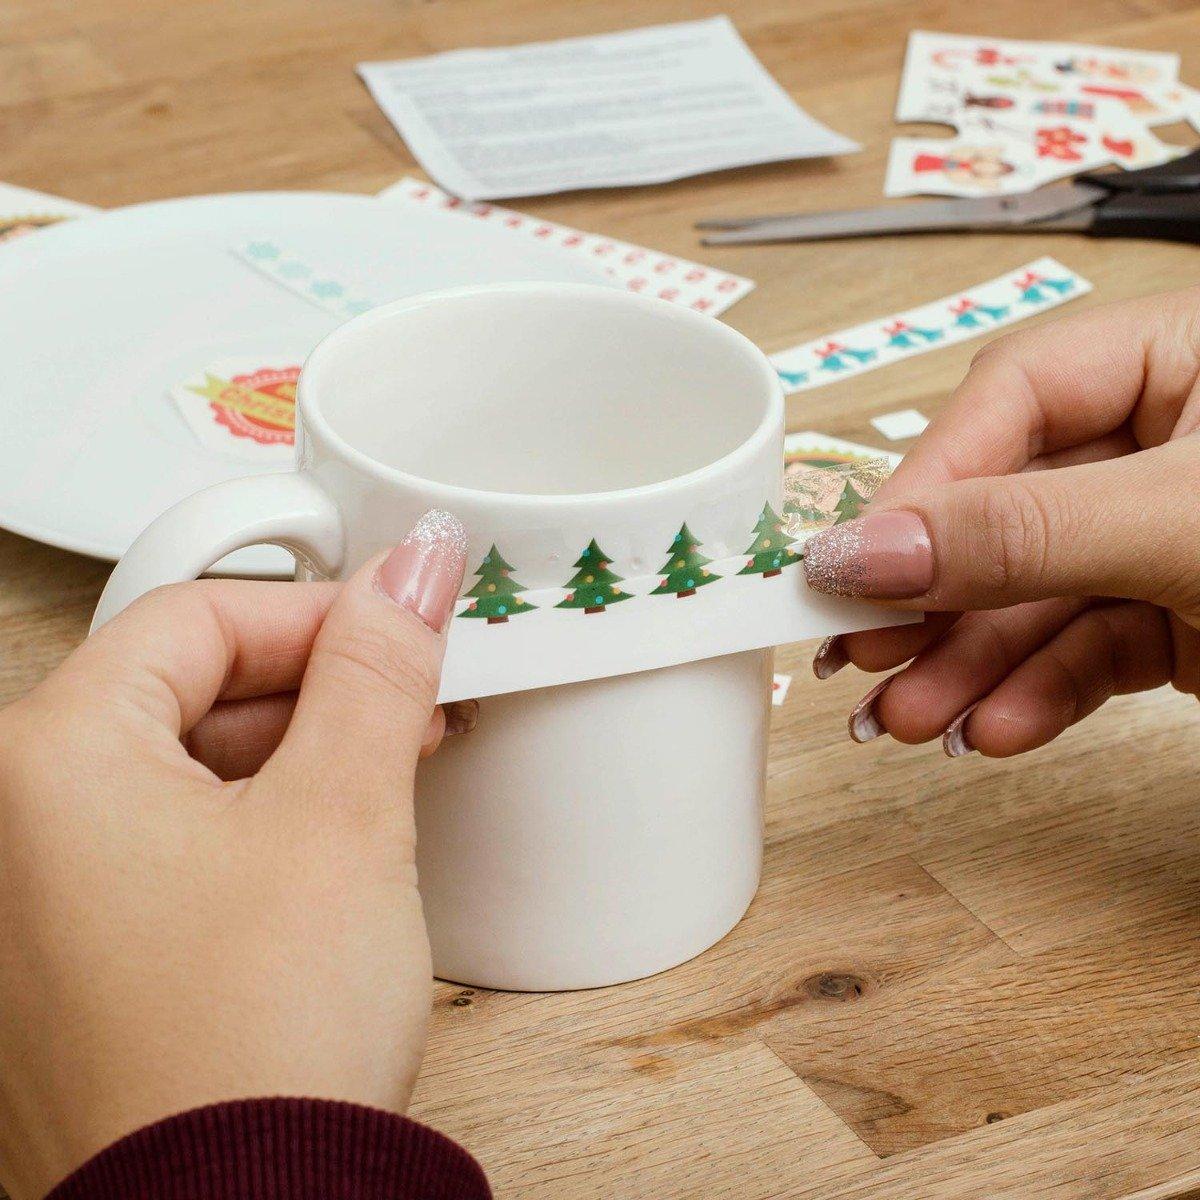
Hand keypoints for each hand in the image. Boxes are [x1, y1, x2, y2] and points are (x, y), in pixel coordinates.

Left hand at [0, 511, 466, 1199]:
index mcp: (48, 762)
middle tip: (408, 697)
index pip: (198, 618)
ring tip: (389, 768)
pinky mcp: (84, 956)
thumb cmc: (254, 1046)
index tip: (401, 628)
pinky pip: (176, 840)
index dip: (320, 613)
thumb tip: (410, 574)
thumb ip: (377, 671)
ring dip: (300, 752)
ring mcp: (43, 897)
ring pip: (187, 765)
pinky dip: (261, 820)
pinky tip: (333, 840)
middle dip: (317, 685)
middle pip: (187, 687)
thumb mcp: (344, 814)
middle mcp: (17, 825)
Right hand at [803, 288, 1199, 756]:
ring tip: (913, 717)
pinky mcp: (1181, 617)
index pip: (1010, 399)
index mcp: (1178, 357)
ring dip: (970, 665)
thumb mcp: (1183, 518)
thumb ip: (1024, 532)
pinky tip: (995, 727)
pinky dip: (1038, 694)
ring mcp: (1168, 536)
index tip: (856, 563)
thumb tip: (865, 550)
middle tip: (861, 652)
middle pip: (1008, 512)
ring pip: (1039, 596)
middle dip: (937, 600)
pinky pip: (1088, 649)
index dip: (926, 483)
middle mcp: (1165, 441)